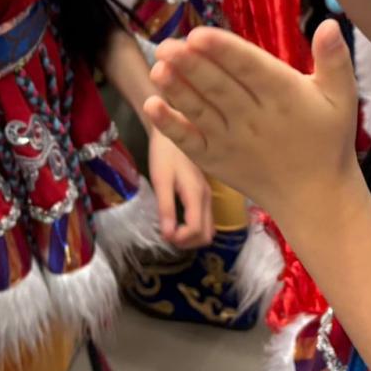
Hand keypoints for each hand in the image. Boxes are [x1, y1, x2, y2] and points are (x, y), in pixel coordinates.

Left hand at [145, 21, 359, 222]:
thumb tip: (328, 23)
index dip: (224, 52)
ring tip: (156, 67)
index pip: (250, 69)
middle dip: (191, 65)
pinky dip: (170, 126)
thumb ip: (334, 60)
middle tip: (167, 45)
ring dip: (176, 90)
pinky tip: (151, 106)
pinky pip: (190, 142)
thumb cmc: (328, 141)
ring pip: (200, 111)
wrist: (315, 197)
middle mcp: (254, 118)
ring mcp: (231, 141)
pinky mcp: (216, 160)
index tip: (200, 34)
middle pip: (218, 88)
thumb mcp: (341, 98)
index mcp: (284, 96)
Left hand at [147, 127, 213, 248]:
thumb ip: (166, 208)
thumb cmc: (165, 153)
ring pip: (208, 229)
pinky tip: (178, 221)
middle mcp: (207, 198)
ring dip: (191, 237)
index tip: (165, 235)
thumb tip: (168, 235)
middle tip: (168, 235)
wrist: (176, 127)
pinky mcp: (205, 192)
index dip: (181, 240)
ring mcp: (208, 195)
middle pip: (207, 235)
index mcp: (197, 194)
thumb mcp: (161, 180)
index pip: (197, 231)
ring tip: (172, 230)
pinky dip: (194, 228)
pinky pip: (205, 219)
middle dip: (188, 242)